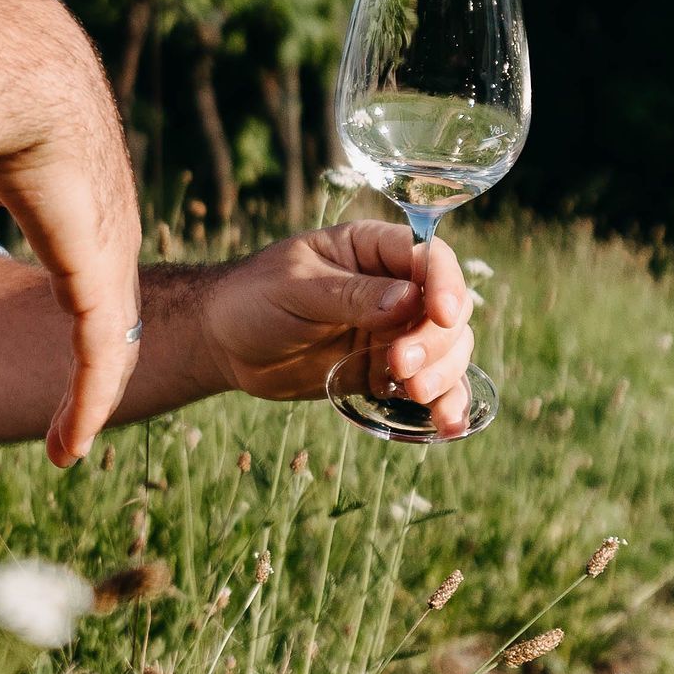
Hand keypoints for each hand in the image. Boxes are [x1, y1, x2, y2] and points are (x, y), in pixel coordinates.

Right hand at [0, 42, 141, 468]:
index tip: (58, 353)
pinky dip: (85, 405)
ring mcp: (110, 256)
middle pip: (110, 318)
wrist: (9, 75)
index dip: (76, 313)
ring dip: (88, 402)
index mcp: (80, 200)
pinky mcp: (98, 279)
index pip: (91, 270)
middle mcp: (108, 229)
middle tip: (72, 419)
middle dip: (92, 372)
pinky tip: (68, 445)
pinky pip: (100, 359)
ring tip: (66, 447)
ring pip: (110, 348)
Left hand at [191, 223, 477, 433]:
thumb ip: (350, 295)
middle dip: (435, 340)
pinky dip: (445, 403)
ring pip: (449, 348)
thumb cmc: (252, 298)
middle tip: (400, 365)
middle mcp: (394, 286)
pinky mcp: (388, 370)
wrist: (225, 344)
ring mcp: (395, 330)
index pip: (429, 256)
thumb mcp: (296, 289)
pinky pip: (432, 384)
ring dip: (443, 371)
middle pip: (447, 309)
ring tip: (413, 392)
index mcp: (372, 248)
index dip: (445, 284)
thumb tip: (410, 299)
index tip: (441, 315)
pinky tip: (446, 425)